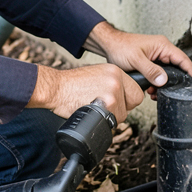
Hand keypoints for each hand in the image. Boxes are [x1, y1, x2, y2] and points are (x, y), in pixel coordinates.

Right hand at [28, 63, 144, 122]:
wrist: (55, 88)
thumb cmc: (71, 84)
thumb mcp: (96, 74)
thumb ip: (111, 82)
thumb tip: (122, 95)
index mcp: (115, 70)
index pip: (135, 90)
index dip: (127, 100)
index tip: (118, 102)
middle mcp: (117, 79)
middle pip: (133, 102)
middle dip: (123, 108)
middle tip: (106, 107)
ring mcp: (113, 90)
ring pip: (123, 113)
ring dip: (111, 116)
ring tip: (95, 108)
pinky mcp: (108, 103)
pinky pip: (115, 120)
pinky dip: (105, 121)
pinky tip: (94, 113)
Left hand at [82, 22, 191, 89]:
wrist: (108, 45)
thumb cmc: (120, 47)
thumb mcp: (136, 60)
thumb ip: (150, 70)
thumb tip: (164, 80)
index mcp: (162, 46)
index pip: (182, 59)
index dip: (190, 71)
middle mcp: (161, 50)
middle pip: (176, 68)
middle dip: (174, 82)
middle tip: (170, 93)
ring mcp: (156, 57)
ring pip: (167, 73)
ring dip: (163, 84)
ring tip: (155, 92)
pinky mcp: (150, 63)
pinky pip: (159, 74)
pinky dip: (156, 83)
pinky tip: (150, 89)